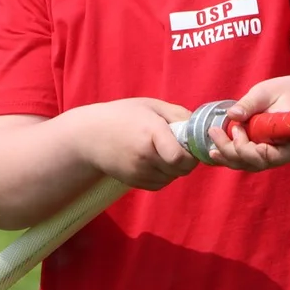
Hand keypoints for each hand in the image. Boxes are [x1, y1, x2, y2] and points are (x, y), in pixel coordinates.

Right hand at [84, 98, 199, 190]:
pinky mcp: (133, 182)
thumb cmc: (123, 115)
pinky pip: (160, 184)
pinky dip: (165, 175)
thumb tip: (200, 128)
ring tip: (165, 150)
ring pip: (172, 178)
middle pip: (181, 169)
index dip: (192, 153)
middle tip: (181, 145)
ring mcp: (137, 172)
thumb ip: (178, 114)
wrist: (89, 135)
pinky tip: (156, 159)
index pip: (179, 157)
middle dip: (188, 160)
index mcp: (151, 133)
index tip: (190, 142)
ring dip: (176, 168)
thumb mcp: (151, 106)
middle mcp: (144, 156)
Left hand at [207, 74, 289, 172]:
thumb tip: (233, 114)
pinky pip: (245, 160)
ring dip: (226, 156)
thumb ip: (250, 103)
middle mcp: (283, 154)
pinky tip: (214, 151)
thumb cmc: (285, 91)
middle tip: (215, 131)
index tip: (238, 129)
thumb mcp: (267, 92)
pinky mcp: (262, 153)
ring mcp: (272, 156)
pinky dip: (229, 157)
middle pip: (255, 162)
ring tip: (211, 142)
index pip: (269, 156)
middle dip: (231, 151)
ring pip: (247, 164)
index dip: (250, 149)